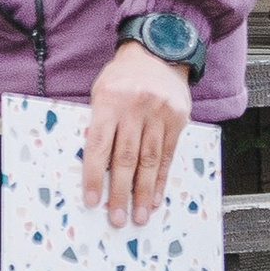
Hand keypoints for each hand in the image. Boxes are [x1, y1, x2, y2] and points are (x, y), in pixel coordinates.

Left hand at [79, 39, 193, 231]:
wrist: (158, 52)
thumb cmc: (122, 76)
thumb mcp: (101, 92)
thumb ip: (98, 124)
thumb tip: (93, 166)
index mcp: (109, 100)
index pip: (98, 145)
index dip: (94, 176)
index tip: (91, 201)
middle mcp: (135, 108)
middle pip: (125, 158)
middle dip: (120, 193)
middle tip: (116, 218)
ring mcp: (159, 113)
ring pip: (149, 161)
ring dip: (143, 193)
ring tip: (138, 216)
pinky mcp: (178, 119)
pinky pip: (168, 155)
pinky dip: (161, 179)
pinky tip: (155, 197)